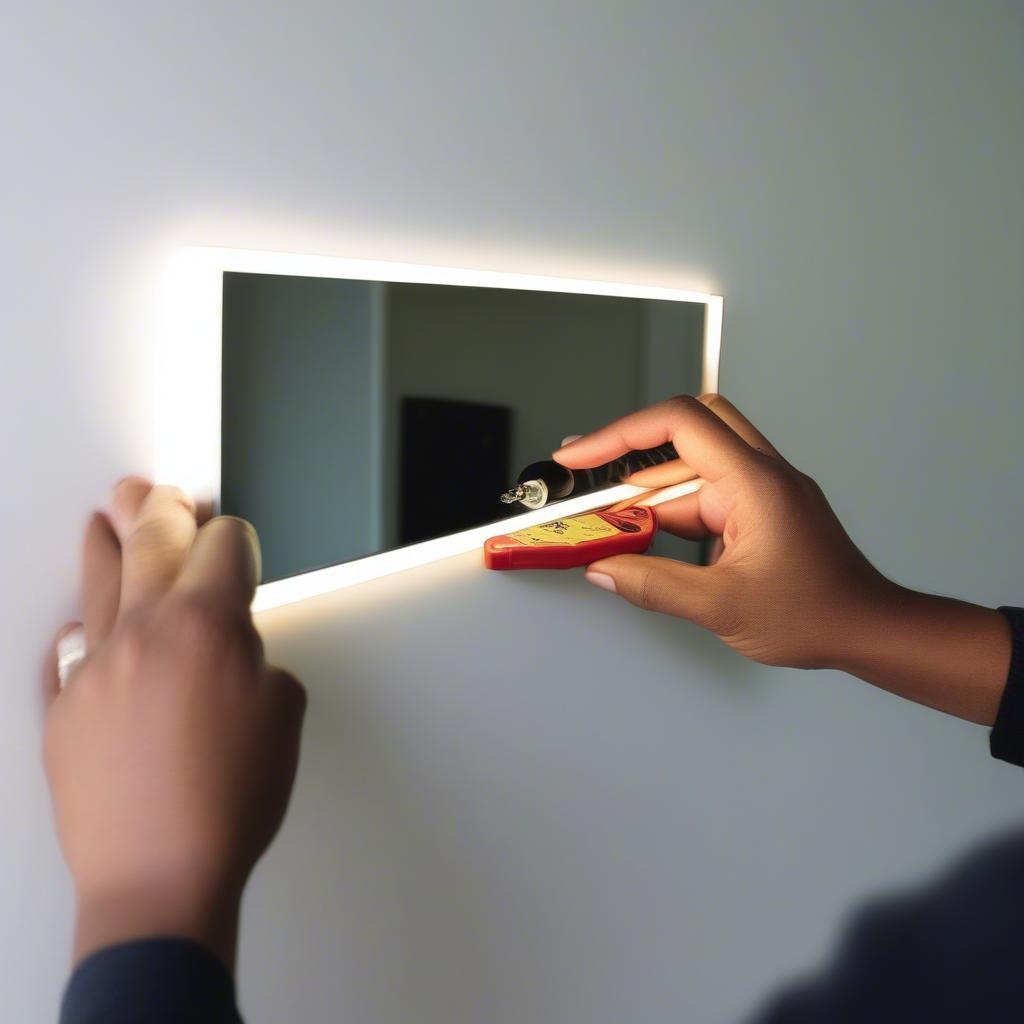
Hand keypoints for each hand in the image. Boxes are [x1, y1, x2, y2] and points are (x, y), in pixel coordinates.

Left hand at [43, 479, 306, 969]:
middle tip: (156, 491)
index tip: (232, 537)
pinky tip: (83, 620)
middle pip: (152, 543)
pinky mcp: (65, 707)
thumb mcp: (283, 717)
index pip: (223, 546)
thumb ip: (260, 662)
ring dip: (109, 544)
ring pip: (101, 583)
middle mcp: (145, 634)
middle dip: (161, 510)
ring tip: (107, 519)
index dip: (234, 536)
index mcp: (207, 628)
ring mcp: (96, 668)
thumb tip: (237, 654)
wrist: (155, 877)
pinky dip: (84, 625)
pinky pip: (71, 648)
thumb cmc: (225, 805)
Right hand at [556, 395, 1010, 723]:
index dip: (620, 433)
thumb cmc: (817, 614)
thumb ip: (654, 585)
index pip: (679, 424)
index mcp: (754, 482)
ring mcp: (762, 490)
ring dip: (648, 494)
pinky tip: (646, 540)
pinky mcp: (761, 511)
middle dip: (629, 453)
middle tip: (587, 476)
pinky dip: (671, 514)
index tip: (580, 455)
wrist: (868, 628)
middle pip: (684, 432)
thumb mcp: (721, 606)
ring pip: (691, 469)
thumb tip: (604, 569)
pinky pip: (706, 496)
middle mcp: (759, 474)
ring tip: (607, 526)